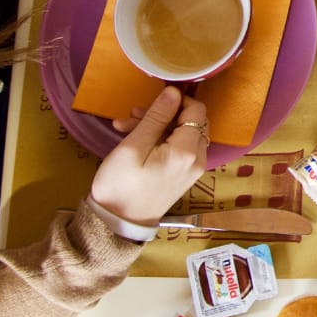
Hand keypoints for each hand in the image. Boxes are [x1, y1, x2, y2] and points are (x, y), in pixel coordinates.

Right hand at [91, 87, 208, 224]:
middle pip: (192, 121)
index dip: (177, 100)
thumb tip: (174, 92)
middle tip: (133, 115)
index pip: (197, 110)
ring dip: (158, 125)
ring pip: (183, 133)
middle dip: (164, 113)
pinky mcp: (184, 174)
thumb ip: (156, 117)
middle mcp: (198, 159)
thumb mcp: (133, 146)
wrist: (118, 224)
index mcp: (188, 152)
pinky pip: (179, 147)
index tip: (151, 102)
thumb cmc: (121, 186)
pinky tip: (134, 138)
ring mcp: (193, 168)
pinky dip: (160, 139)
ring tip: (125, 126)